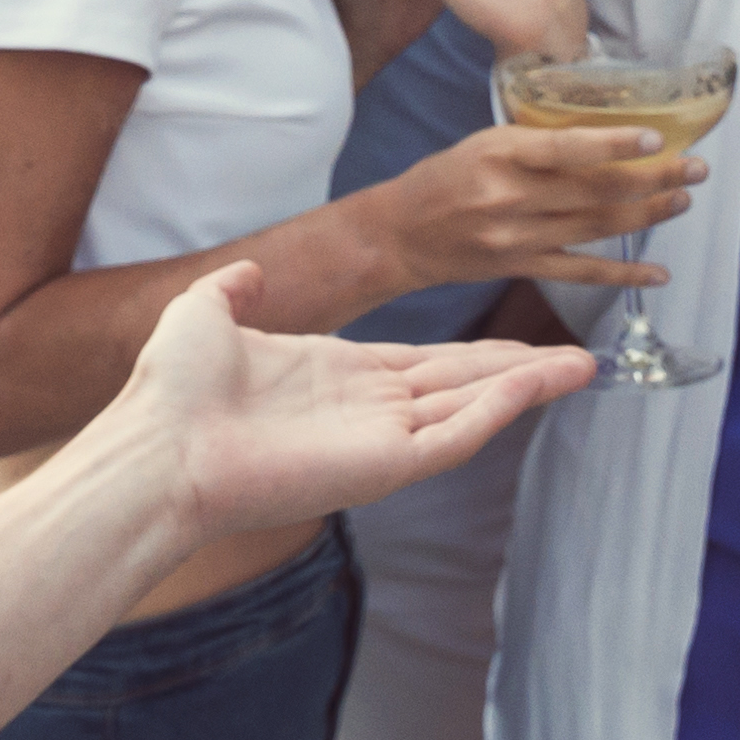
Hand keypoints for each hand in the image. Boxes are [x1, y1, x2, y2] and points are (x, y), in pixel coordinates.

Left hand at [111, 264, 593, 553]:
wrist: (158, 448)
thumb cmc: (171, 392)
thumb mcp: (206, 314)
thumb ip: (236, 290)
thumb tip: (249, 274)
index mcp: (336, 377)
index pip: (426, 364)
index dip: (477, 355)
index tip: (522, 344)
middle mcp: (367, 410)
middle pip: (462, 386)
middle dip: (519, 371)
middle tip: (576, 359)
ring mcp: (380, 440)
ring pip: (471, 409)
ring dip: (527, 388)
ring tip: (581, 368)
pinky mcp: (384, 465)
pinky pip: (456, 435)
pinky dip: (498, 409)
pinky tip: (534, 382)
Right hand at [362, 116, 695, 301]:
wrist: (401, 234)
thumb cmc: (445, 178)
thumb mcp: (485, 142)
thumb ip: (539, 142)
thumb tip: (607, 136)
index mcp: (501, 154)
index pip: (568, 148)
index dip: (616, 144)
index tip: (659, 136)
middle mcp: (511, 197)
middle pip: (596, 190)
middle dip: (654, 178)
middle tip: (694, 168)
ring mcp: (518, 238)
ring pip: (597, 227)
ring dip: (647, 215)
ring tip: (682, 200)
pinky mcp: (521, 267)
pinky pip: (582, 272)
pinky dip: (623, 275)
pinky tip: (657, 273)